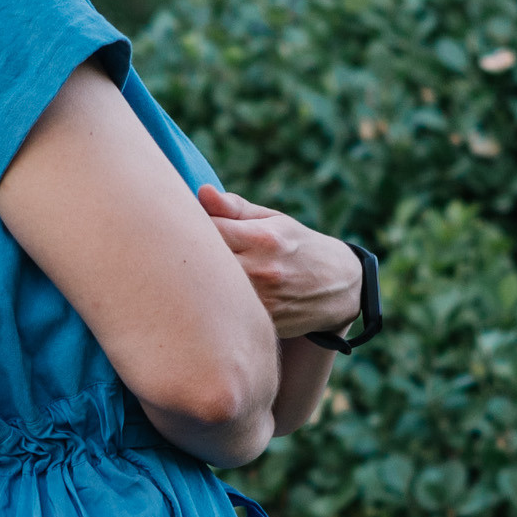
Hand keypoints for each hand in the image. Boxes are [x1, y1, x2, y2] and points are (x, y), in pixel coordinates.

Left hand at [197, 185, 364, 342]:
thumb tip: (202, 192)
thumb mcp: (274, 220)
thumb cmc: (298, 247)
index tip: (183, 228)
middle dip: (184, 256)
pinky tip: (209, 299)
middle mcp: (262, 270)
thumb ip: (234, 208)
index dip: (189, 227)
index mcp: (263, 238)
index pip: (207, 229)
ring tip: (190, 276)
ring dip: (195, 283)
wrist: (340, 288)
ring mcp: (261, 301)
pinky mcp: (261, 325)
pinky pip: (223, 314)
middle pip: (202, 262)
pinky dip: (211, 306)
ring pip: (209, 292)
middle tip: (176, 253)